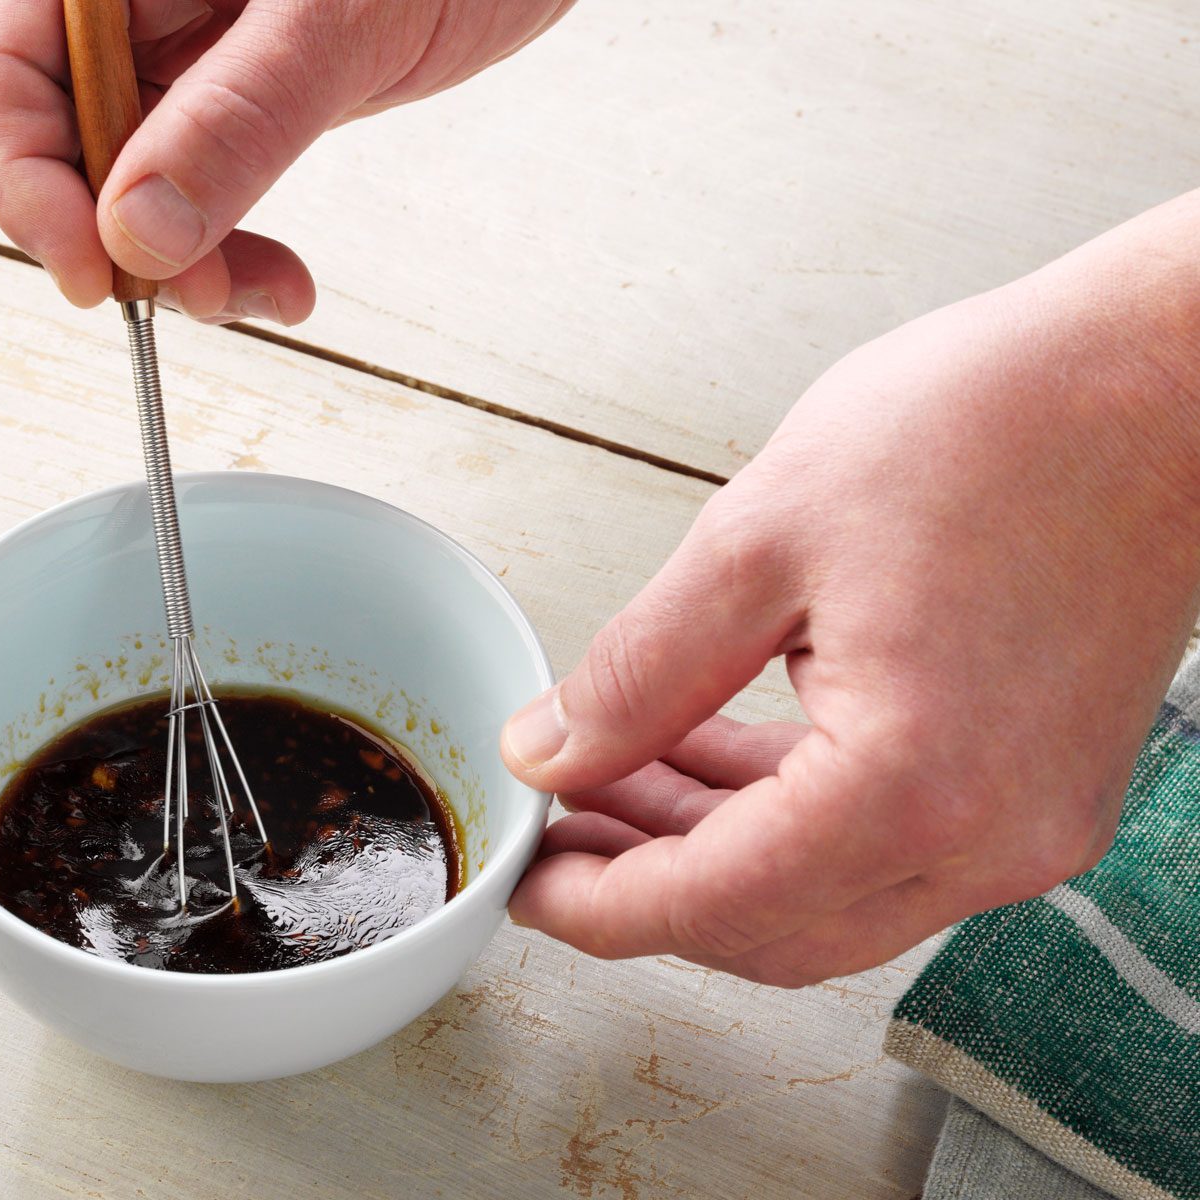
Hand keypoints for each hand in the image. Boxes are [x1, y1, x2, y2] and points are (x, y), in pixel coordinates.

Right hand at [0, 0, 573, 321]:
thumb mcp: (339, 16)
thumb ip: (237, 116)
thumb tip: (138, 231)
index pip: (2, 69)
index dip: (27, 180)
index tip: (95, 271)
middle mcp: (130, 4)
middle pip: (50, 137)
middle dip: (108, 236)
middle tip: (182, 296)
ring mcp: (178, 49)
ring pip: (120, 182)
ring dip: (173, 263)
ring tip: (256, 294)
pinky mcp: (232, 94)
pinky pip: (190, 189)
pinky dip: (223, 249)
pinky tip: (278, 281)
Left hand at [501, 192, 1199, 985]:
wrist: (1164, 376)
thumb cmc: (996, 427)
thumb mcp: (759, 542)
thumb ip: (640, 672)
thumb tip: (551, 751)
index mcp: (911, 788)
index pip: (711, 904)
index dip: (596, 904)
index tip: (523, 879)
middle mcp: (988, 840)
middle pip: (771, 928)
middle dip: (644, 885)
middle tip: (556, 826)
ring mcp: (1029, 823)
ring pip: (826, 894)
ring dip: (710, 849)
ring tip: (612, 774)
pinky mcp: (1042, 786)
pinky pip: (886, 842)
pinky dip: (786, 814)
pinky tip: (707, 749)